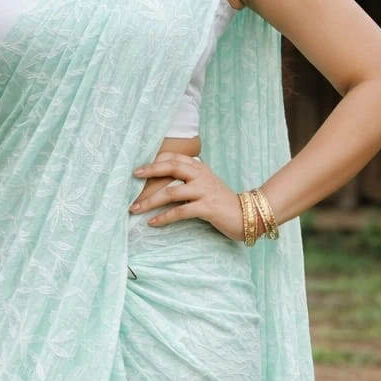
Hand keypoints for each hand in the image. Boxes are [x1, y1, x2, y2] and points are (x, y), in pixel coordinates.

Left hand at [129, 153, 245, 240]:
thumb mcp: (206, 185)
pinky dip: (164, 217)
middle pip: (172, 167)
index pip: (175, 158)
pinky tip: (153, 222)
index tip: (140, 167)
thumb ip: (189, 180)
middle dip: (150, 171)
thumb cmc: (222, 202)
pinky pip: (180, 211)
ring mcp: (205, 191)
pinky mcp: (207, 207)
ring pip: (171, 192)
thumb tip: (162, 183)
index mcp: (200, 168)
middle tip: (133, 175)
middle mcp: (202, 176)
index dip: (156, 160)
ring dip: (150, 201)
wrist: (248, 215)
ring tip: (135, 208)